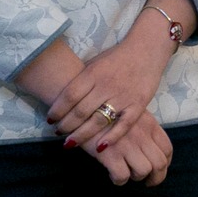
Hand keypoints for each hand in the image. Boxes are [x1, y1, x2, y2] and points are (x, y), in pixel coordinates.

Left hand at [46, 8, 176, 154]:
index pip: (69, 96)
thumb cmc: (116, 58)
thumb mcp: (95, 63)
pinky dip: (112, 137)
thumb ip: (80, 80)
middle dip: (65, 126)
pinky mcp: (139, 104)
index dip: (56, 111)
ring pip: (98, 121)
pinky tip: (99, 147)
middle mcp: (107, 85)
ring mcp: (123, 96)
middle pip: (80, 111)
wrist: (147, 49)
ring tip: (70, 142)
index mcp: (93, 73)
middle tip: (58, 133)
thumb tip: (60, 100)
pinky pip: (124, 125)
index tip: (50, 120)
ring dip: (81, 135)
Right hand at [90, 111, 173, 186]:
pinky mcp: (110, 155)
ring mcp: (127, 145)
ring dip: (136, 177)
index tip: (159, 169)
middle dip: (156, 178)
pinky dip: (119, 180)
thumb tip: (149, 149)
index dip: (165, 163)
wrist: (83, 109)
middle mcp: (142, 135)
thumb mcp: (132, 114)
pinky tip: (112, 174)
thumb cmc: (107, 112)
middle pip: (159, 164)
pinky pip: (122, 176)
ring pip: (143, 171)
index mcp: (150, 125)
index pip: (167, 149)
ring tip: (127, 173)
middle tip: (147, 182)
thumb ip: (143, 129)